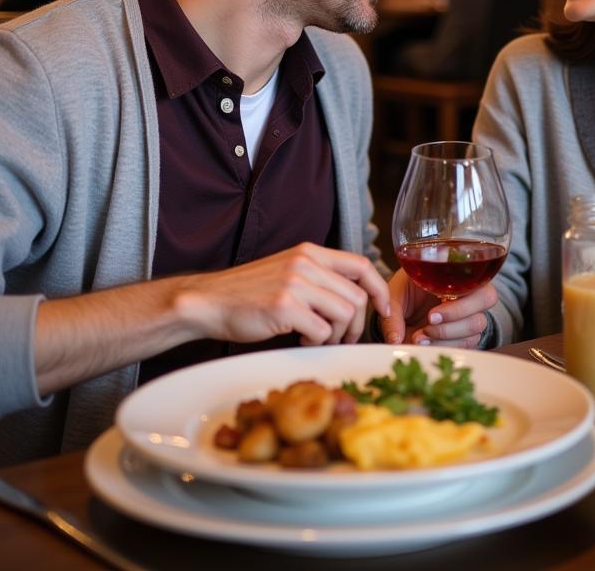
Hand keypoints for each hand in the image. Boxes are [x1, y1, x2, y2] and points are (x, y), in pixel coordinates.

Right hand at [178, 243, 390, 346]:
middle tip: (340, 337)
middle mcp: (306, 264)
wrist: (210, 301)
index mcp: (310, 252)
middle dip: (356, 324)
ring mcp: (296, 284)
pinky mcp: (285, 307)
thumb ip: (319, 277)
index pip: (361, 265)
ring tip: (317, 337)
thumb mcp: (289, 271)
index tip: (384, 309)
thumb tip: (355, 299)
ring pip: (344, 314)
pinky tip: (301, 339)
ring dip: (337, 335)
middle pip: (357, 297)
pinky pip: (321, 331)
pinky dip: (317, 342)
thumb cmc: (250, 292)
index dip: (379, 290)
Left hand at [380, 270, 496, 348]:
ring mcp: (469, 316)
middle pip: (486, 303)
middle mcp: (468, 294)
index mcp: (457, 276)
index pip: (478, 283)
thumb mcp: (393, 295)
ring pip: (475, 329)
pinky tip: (425, 344)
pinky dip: (444, 347)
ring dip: (446, 336)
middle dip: (455, 319)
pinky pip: (466, 345)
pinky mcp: (465, 335)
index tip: (431, 315)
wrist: (402, 311)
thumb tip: (396, 339)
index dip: (461, 303)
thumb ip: (393, 314)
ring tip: (420, 337)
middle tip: (428, 324)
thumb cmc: (403, 293)